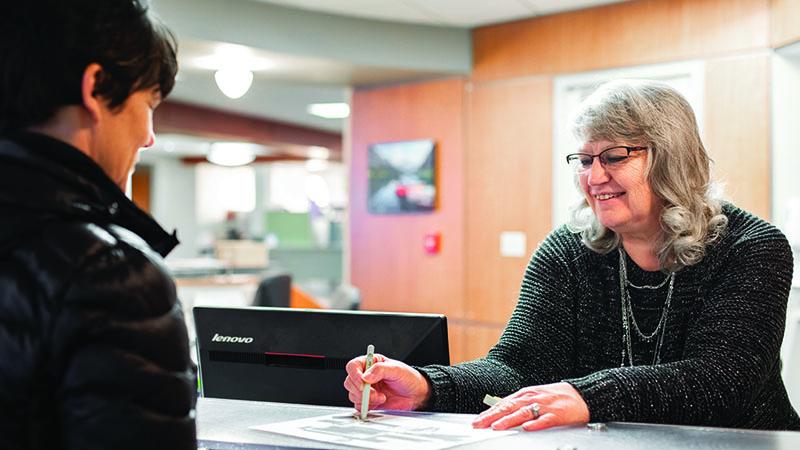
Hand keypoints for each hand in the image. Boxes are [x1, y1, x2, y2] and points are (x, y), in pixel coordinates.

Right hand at [343, 354, 430, 410]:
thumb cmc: (408, 378)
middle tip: (375, 393)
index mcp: (370, 363)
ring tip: (382, 397)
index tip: (363, 383)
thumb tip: (365, 376)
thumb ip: (380, 370)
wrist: (416, 394)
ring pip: (353, 395)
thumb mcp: (396, 369)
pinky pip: (358, 405)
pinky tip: (378, 403)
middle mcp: (365, 376)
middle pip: (350, 382)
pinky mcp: (368, 401)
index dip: (354, 374)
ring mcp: (366, 389)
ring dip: (366, 399)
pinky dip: (366, 406)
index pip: (353, 366)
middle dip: (361, 390)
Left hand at [472, 382, 589, 430]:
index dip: (489, 412)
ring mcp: (545, 405)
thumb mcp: (534, 396)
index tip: (477, 421)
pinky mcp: (558, 414)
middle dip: (492, 416)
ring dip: (509, 419)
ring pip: (523, 412)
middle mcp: (532, 398)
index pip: (503, 403)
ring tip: (497, 426)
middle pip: (509, 407)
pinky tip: (527, 427)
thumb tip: (501, 411)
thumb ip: (518, 404)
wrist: (581, 395)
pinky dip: (536, 423)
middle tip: (479, 424)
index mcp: (525, 394)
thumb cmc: (556, 397)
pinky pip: (545, 420)